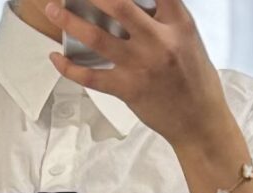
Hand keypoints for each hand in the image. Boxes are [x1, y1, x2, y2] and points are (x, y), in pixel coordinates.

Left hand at [43, 0, 229, 154]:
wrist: (199, 121)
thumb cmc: (194, 78)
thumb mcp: (187, 37)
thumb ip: (165, 17)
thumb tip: (138, 2)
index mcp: (178, 23)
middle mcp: (158, 41)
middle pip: (119, 5)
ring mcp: (141, 66)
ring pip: (98, 38)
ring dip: (70, 22)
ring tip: (53, 9)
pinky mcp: (127, 90)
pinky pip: (91, 77)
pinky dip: (69, 68)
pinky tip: (56, 57)